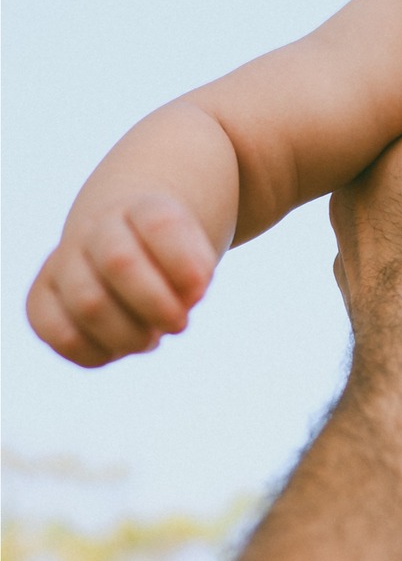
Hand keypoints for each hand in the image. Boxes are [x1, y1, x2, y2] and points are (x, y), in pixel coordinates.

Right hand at [27, 192, 219, 368]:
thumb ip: (195, 275)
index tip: (201, 290)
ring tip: (149, 340)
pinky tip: (116, 350)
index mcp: (140, 208)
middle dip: (156, 304)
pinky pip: (56, 331)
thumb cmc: (168, 257)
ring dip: (128, 334)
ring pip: (88, 302)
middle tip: (179, 324)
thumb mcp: (194, 257)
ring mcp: (63, 261)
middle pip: (119, 262)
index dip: (183, 263)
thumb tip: (186, 300)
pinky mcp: (41, 297)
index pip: (160, 225)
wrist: (123, 239)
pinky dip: (93, 352)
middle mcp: (95, 228)